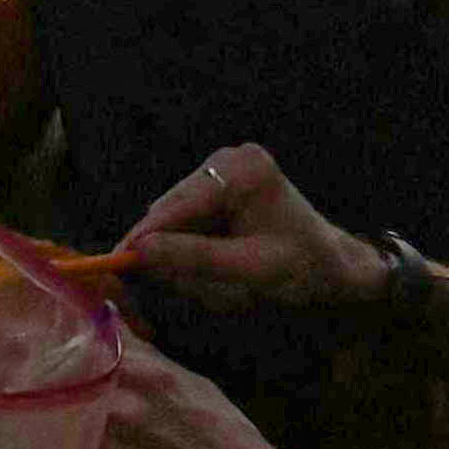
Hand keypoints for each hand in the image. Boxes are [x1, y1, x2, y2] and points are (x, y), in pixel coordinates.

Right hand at [120, 142, 382, 314]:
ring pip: (175, 216)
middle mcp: (230, 160)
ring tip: (217, 280)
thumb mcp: (249, 272)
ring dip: (182, 251)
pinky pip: (188, 218)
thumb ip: (194, 259)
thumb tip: (138, 252)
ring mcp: (225, 169)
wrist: (335, 267)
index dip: (143, 237)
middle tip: (185, 289)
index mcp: (244, 172)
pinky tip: (218, 264)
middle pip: (172, 209)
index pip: (178, 206)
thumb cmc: (303, 270)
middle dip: (170, 250)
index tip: (113, 264)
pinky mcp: (221, 184)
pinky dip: (192, 246)